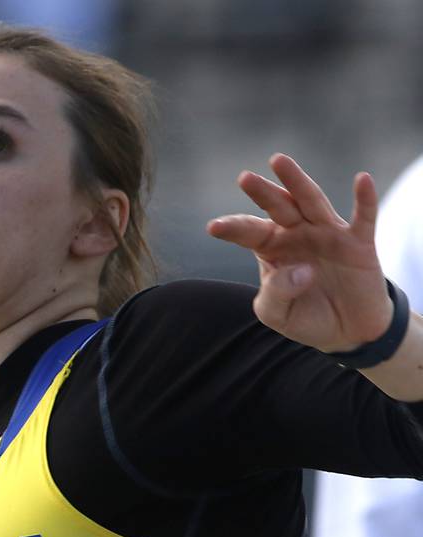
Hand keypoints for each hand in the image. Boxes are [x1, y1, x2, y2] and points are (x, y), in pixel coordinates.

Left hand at [207, 154, 392, 352]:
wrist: (345, 331)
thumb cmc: (305, 317)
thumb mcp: (277, 314)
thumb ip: (276, 293)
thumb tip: (302, 270)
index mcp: (272, 248)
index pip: (249, 233)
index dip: (233, 228)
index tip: (214, 227)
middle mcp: (298, 234)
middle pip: (278, 208)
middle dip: (262, 193)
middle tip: (243, 179)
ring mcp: (328, 234)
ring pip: (311, 202)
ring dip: (296, 182)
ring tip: (278, 162)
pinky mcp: (359, 243)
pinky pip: (363, 217)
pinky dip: (364, 199)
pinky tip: (362, 180)